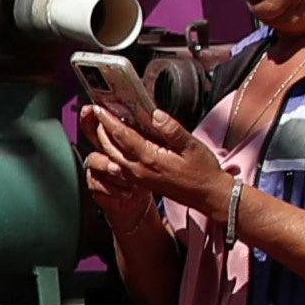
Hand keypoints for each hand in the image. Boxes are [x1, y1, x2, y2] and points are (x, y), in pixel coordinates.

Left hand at [79, 96, 234, 225]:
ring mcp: (139, 178)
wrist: (208, 197)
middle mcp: (139, 170)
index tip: (99, 108)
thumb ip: (172, 130)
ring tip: (102, 124)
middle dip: (100, 129)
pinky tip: (116, 142)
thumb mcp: (192, 146)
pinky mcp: (142, 181)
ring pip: (113, 157)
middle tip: (95, 113)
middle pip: (111, 147)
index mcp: (150, 160)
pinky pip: (120, 165)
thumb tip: (155, 114)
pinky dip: (114, 151)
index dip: (108, 120)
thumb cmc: (203, 172)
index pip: (122, 136)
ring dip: (105, 140)